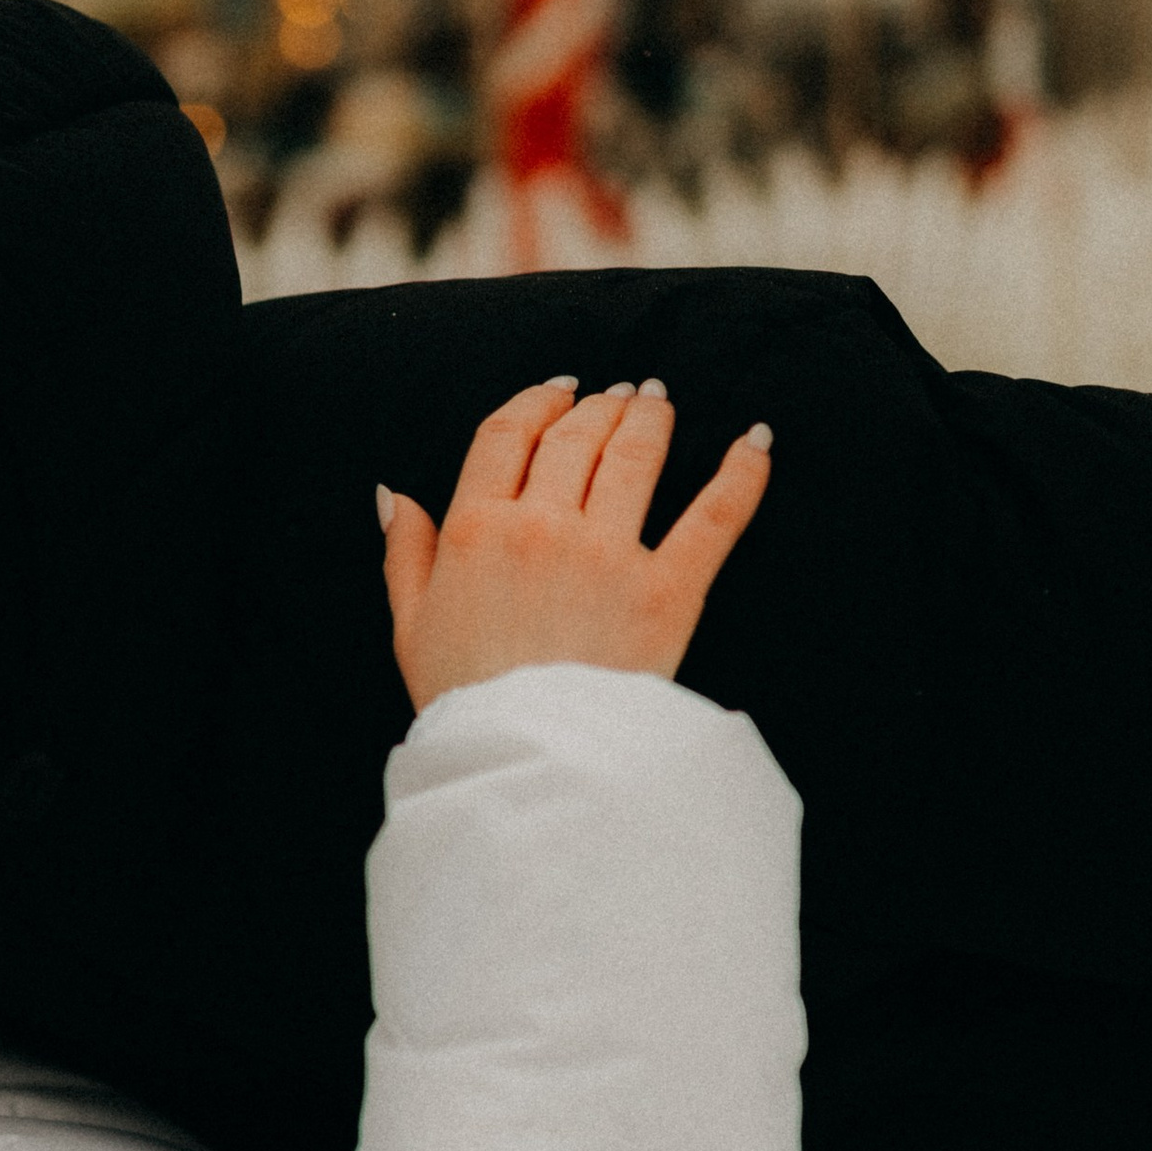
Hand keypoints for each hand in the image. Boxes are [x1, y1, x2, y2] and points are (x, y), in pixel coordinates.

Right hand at [380, 377, 771, 710]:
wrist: (523, 759)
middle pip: (573, 437)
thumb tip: (394, 494)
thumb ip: (403, 555)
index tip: (557, 391)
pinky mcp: (668, 591)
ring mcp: (608, 556)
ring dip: (649, 419)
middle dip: (597, 407)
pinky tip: (757, 441)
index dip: (534, 402)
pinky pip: (714, 517)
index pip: (505, 436)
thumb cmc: (462, 701)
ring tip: (658, 404)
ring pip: (634, 456)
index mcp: (476, 530)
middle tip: (618, 397)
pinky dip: (742, 473)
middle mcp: (543, 527)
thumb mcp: (409, 628)